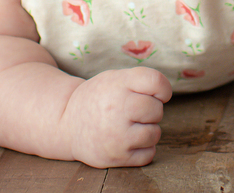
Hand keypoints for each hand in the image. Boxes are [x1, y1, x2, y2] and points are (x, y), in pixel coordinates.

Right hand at [57, 67, 172, 166]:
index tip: (158, 94)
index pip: (155, 82)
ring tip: (130, 126)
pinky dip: (143, 148)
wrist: (67, 124)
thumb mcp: (114, 78)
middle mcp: (117, 109)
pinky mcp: (116, 157)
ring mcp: (117, 135)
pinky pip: (148, 154)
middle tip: (135, 112)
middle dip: (151, 111)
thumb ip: (141, 79)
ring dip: (148, 130)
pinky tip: (129, 140)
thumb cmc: (99, 98)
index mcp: (117, 84)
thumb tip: (166, 92)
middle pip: (157, 109)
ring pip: (155, 133)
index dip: (163, 88)